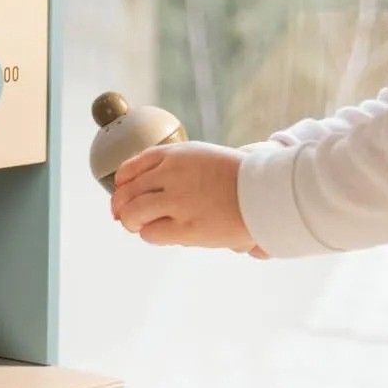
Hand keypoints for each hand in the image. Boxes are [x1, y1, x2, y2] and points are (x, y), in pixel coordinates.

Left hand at [110, 142, 263, 252]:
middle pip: (126, 191)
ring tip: (138, 226)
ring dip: (130, 221)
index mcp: (177, 154)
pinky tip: (160, 232)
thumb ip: (177, 168)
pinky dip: (149, 234)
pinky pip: (150, 233)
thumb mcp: (204, 158)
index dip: (122, 182)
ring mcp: (178, 201)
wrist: (267, 193)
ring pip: (132, 213)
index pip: (132, 166)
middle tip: (123, 215)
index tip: (121, 191)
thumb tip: (143, 186)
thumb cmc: (239, 178)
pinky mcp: (185, 227)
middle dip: (120, 205)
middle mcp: (172, 174)